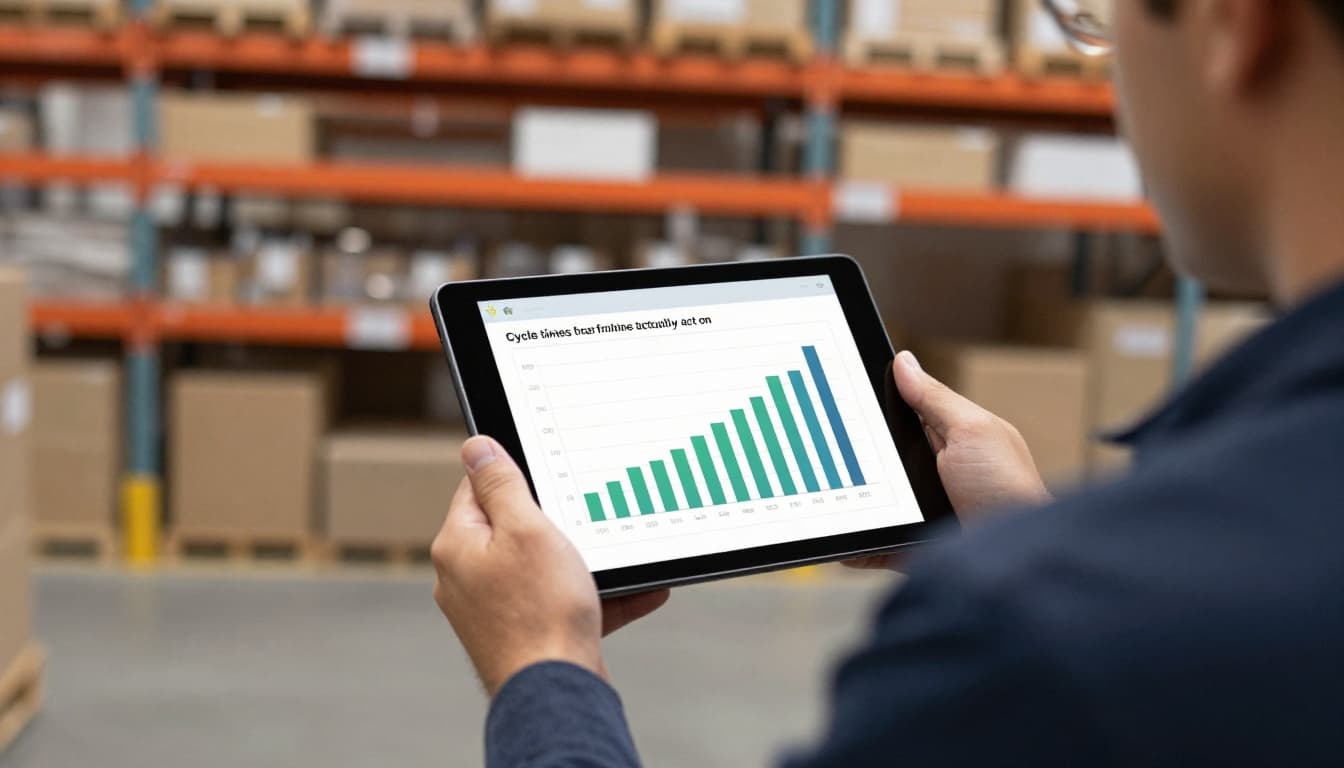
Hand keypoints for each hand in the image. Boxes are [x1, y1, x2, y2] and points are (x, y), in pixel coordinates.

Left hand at [432, 436, 669, 695]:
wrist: (557, 691)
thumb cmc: (541, 612)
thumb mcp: (526, 528)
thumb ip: (501, 484)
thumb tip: (476, 446)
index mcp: (459, 546)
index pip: (478, 488)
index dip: (516, 476)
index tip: (550, 476)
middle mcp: (468, 578)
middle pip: (512, 528)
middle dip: (557, 523)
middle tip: (588, 518)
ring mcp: (494, 610)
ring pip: (542, 568)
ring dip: (584, 561)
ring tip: (619, 558)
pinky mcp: (523, 635)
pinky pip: (561, 603)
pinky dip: (596, 596)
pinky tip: (638, 591)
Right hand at [846, 351, 1049, 570]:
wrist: (1012, 560)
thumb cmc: (1008, 489)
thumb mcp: (972, 430)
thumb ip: (934, 398)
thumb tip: (903, 361)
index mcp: (950, 440)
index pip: (903, 414)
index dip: (874, 405)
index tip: (839, 396)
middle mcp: (934, 474)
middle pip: (881, 457)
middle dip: (854, 454)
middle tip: (824, 446)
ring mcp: (921, 511)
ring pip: (872, 499)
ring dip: (851, 499)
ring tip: (825, 492)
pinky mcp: (910, 546)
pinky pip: (873, 543)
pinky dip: (856, 544)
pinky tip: (841, 539)